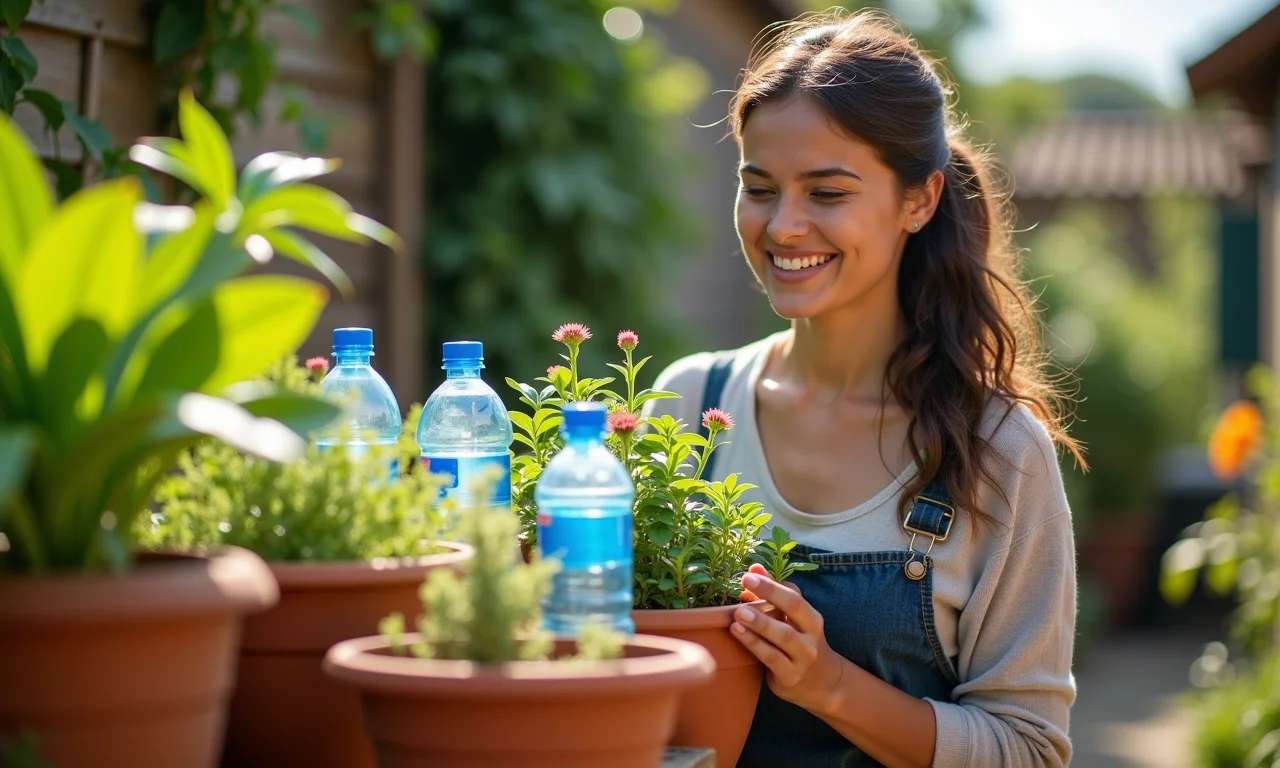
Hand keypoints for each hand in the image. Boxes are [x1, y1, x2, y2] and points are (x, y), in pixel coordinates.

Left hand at [732, 568, 845, 716]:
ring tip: (738, 613)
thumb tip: (754, 569)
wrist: (821, 684)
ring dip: (760, 623)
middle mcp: (811, 636)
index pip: (794, 596)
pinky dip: (754, 644)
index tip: (749, 575)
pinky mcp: (790, 676)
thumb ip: (774, 594)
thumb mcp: (792, 621)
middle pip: (793, 610)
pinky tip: (738, 633)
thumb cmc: (800, 644)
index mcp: (812, 619)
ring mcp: (803, 657)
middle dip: (770, 594)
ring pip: (782, 636)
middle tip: (745, 583)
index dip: (772, 584)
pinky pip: (771, 658)